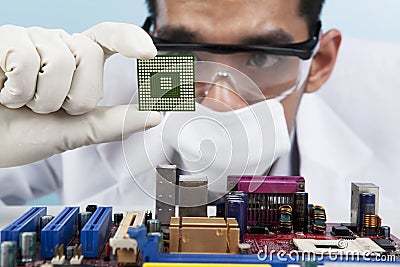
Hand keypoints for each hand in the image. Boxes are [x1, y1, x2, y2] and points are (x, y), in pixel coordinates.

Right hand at [0, 23, 160, 167]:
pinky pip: (25, 59)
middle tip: (50, 108)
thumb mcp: (75, 130)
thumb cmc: (26, 134)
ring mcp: (30, 39)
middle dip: (73, 96)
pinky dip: (17, 90)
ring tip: (25, 102)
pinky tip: (4, 92)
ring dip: (42, 98)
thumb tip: (155, 116)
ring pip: (59, 61)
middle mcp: (57, 44)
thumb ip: (113, 123)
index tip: (148, 54)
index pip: (109, 37)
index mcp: (77, 61)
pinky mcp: (4, 40)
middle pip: (89, 54)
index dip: (129, 39)